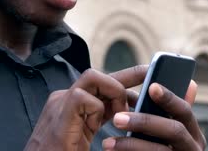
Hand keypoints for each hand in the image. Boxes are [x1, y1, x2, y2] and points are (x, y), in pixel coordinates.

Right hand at [24, 66, 147, 150]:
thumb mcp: (87, 133)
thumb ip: (100, 117)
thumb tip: (128, 110)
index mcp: (72, 104)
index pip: (101, 84)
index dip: (124, 80)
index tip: (146, 79)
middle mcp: (65, 98)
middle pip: (99, 75)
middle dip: (127, 75)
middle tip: (148, 81)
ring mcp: (60, 102)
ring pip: (92, 76)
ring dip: (114, 91)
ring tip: (121, 114)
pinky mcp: (60, 112)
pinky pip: (82, 96)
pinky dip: (96, 109)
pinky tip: (95, 126)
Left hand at [102, 81, 205, 150]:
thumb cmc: (159, 145)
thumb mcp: (168, 128)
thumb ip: (170, 110)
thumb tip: (182, 83)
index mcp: (192, 131)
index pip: (184, 110)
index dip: (169, 98)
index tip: (151, 86)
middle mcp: (192, 146)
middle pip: (174, 130)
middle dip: (145, 122)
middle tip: (117, 118)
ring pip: (160, 150)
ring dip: (132, 144)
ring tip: (107, 142)